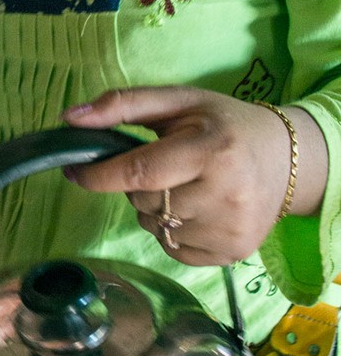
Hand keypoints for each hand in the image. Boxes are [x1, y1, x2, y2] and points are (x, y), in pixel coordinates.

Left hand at [63, 85, 326, 266]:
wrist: (287, 159)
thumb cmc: (224, 124)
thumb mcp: (179, 101)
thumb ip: (122, 105)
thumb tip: (69, 119)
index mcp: (211, 150)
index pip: (140, 172)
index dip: (99, 176)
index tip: (74, 171)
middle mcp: (226, 194)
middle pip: (144, 203)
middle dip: (137, 187)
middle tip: (164, 168)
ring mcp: (230, 229)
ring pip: (155, 228)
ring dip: (154, 210)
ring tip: (185, 187)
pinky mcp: (233, 254)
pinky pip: (173, 249)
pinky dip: (171, 231)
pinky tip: (196, 209)